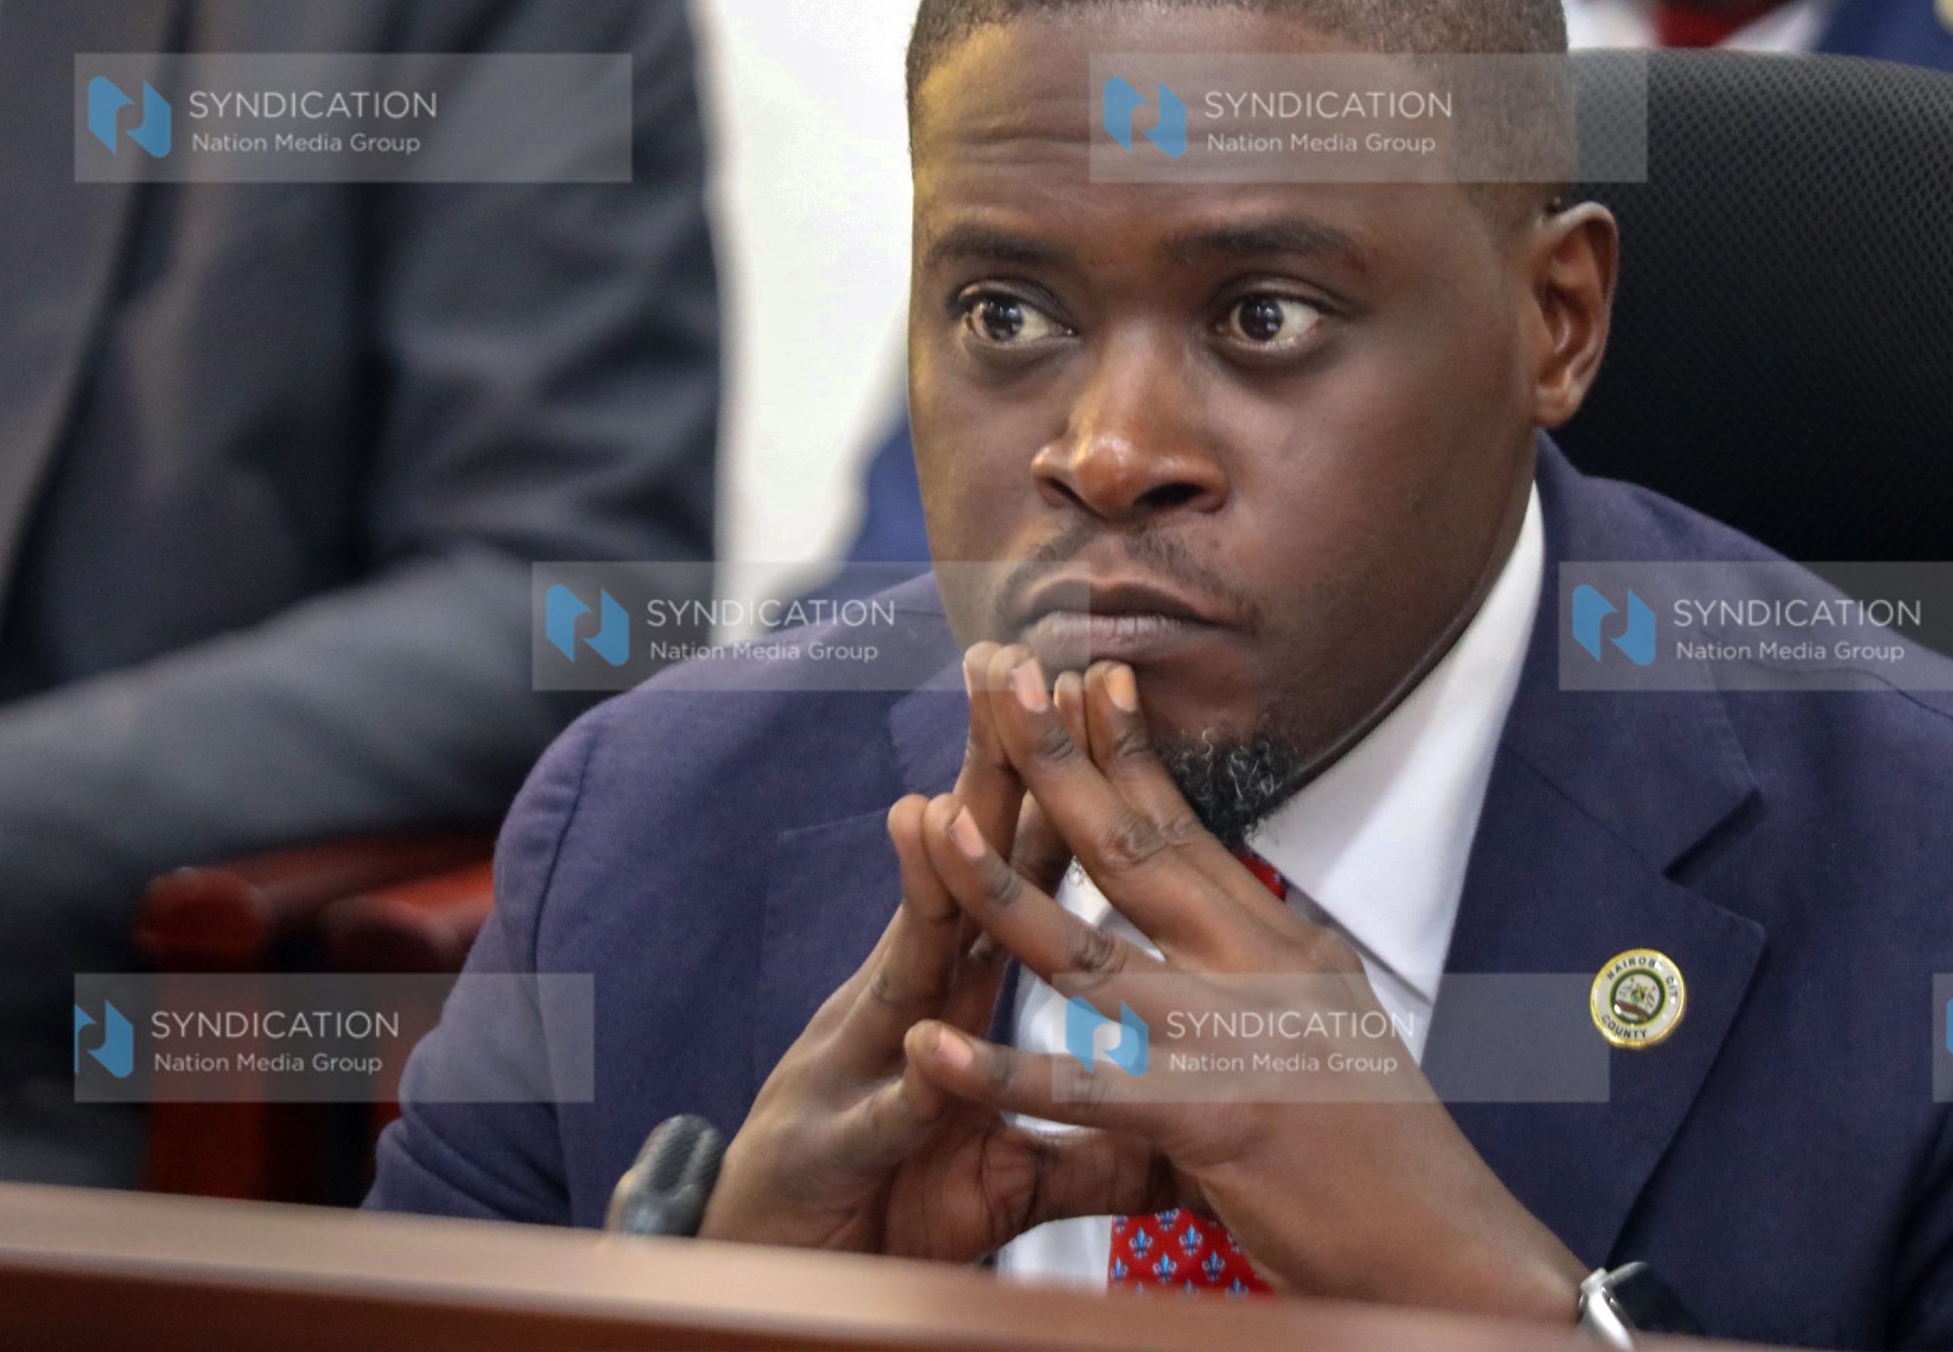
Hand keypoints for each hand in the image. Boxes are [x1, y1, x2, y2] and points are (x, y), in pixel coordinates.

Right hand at [698, 644, 1160, 1261]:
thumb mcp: (1005, 1161)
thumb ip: (1086, 1131)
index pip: (1023, 870)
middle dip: (988, 777)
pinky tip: (924, 1049)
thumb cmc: (887, 1202)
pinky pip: (887, 1115)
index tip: (1092, 698)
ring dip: (926, 889)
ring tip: (937, 811)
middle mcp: (909, 1004)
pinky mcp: (841, 1146)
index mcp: (954, 993)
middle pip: (962, 876)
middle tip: (1008, 681)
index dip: (1060, 786)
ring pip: (910, 964)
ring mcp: (867, 1064)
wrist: (780, 1271)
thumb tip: (1173, 1115)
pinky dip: (909, 1082)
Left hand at [908, 659, 1588, 1320]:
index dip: (1129, 747)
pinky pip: (1081, 1089)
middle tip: (999, 678)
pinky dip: (1000, 1069)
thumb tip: (1241, 896)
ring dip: (1002, 884)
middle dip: (1057, 759)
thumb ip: (1276, 956)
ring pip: (1089, 949)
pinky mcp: (1207, 1121)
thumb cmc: (1383, 1146)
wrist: (1445, 1246)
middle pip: (1132, 845)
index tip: (1084, 673)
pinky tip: (934, 1045)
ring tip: (935, 821)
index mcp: (1280, 941)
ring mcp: (1230, 1038)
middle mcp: (1255, 967)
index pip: (1188, 825)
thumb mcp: (1334, 1019)